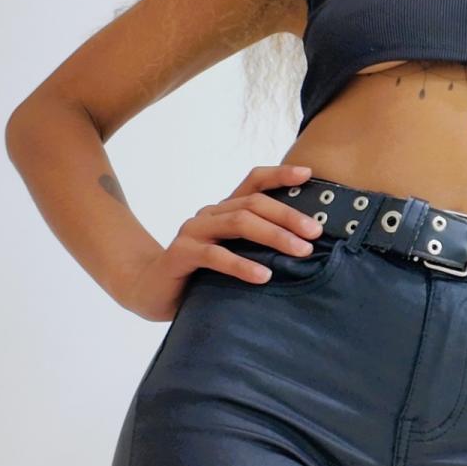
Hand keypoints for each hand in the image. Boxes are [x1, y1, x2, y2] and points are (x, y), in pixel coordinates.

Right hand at [113, 163, 322, 321]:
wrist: (150, 291)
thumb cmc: (199, 274)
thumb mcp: (232, 254)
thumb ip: (256, 245)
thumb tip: (305, 245)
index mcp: (223, 210)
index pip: (253, 182)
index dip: (280, 174)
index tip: (308, 175)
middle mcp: (209, 214)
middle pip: (253, 203)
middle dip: (289, 216)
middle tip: (316, 232)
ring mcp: (193, 231)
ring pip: (239, 223)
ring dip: (274, 236)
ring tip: (300, 251)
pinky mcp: (182, 254)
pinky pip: (215, 255)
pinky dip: (242, 265)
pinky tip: (264, 276)